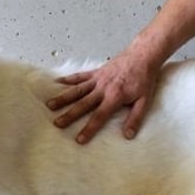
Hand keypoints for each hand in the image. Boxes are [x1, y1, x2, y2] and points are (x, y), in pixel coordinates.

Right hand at [46, 46, 160, 143]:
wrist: (143, 55)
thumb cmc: (144, 78)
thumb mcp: (144, 100)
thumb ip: (135, 118)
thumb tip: (128, 135)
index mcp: (114, 97)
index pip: (99, 116)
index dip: (89, 128)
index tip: (79, 139)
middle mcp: (103, 88)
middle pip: (83, 104)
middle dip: (69, 115)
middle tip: (57, 124)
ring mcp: (98, 79)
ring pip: (77, 90)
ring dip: (63, 97)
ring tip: (49, 105)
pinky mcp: (96, 72)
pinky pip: (80, 76)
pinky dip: (69, 79)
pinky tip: (57, 82)